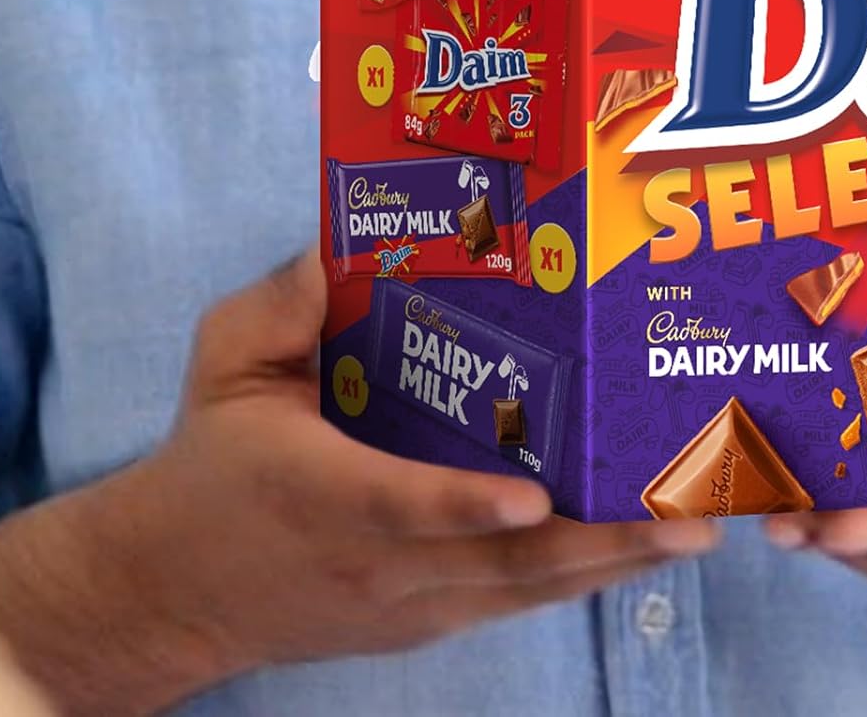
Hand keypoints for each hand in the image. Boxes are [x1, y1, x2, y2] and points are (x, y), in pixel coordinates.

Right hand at [0, 250, 716, 713]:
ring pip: (525, 592)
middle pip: (502, 565)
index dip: (467, 507)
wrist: (170, 588)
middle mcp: (379, 561)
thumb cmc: (212, 464)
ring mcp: (411, 600)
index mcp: (325, 492)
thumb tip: (337, 248)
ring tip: (695, 528)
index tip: (533, 500)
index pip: (401, 505)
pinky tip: (642, 547)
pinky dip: (580, 578)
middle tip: (688, 513)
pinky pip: (516, 600)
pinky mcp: (427, 618)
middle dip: (601, 542)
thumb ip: (276, 306)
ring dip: (613, 564)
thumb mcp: (224, 367)